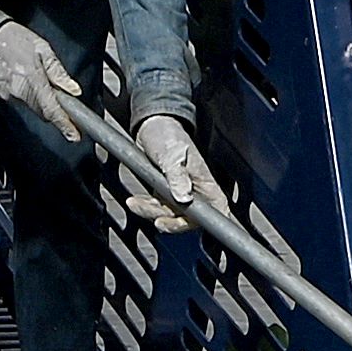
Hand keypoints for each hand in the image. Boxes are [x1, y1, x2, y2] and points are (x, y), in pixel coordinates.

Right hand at [0, 16, 82, 139]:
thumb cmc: (15, 39)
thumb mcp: (44, 50)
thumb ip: (58, 72)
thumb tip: (73, 90)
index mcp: (32, 79)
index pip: (51, 109)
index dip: (64, 124)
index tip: (73, 135)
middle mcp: (18, 90)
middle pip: (41, 111)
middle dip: (53, 109)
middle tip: (60, 99)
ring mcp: (6, 94)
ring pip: (30, 105)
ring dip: (37, 97)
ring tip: (34, 77)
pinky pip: (17, 99)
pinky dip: (24, 92)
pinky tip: (21, 77)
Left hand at [128, 110, 226, 230]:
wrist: (151, 126)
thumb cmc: (168, 135)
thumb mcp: (172, 156)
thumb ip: (178, 177)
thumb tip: (185, 198)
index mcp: (204, 181)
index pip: (216, 207)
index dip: (211, 221)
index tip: (190, 224)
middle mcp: (194, 189)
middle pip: (190, 217)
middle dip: (172, 222)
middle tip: (158, 221)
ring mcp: (178, 191)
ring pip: (169, 213)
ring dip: (152, 213)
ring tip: (136, 204)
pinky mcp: (164, 190)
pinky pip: (156, 206)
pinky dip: (145, 206)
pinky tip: (135, 201)